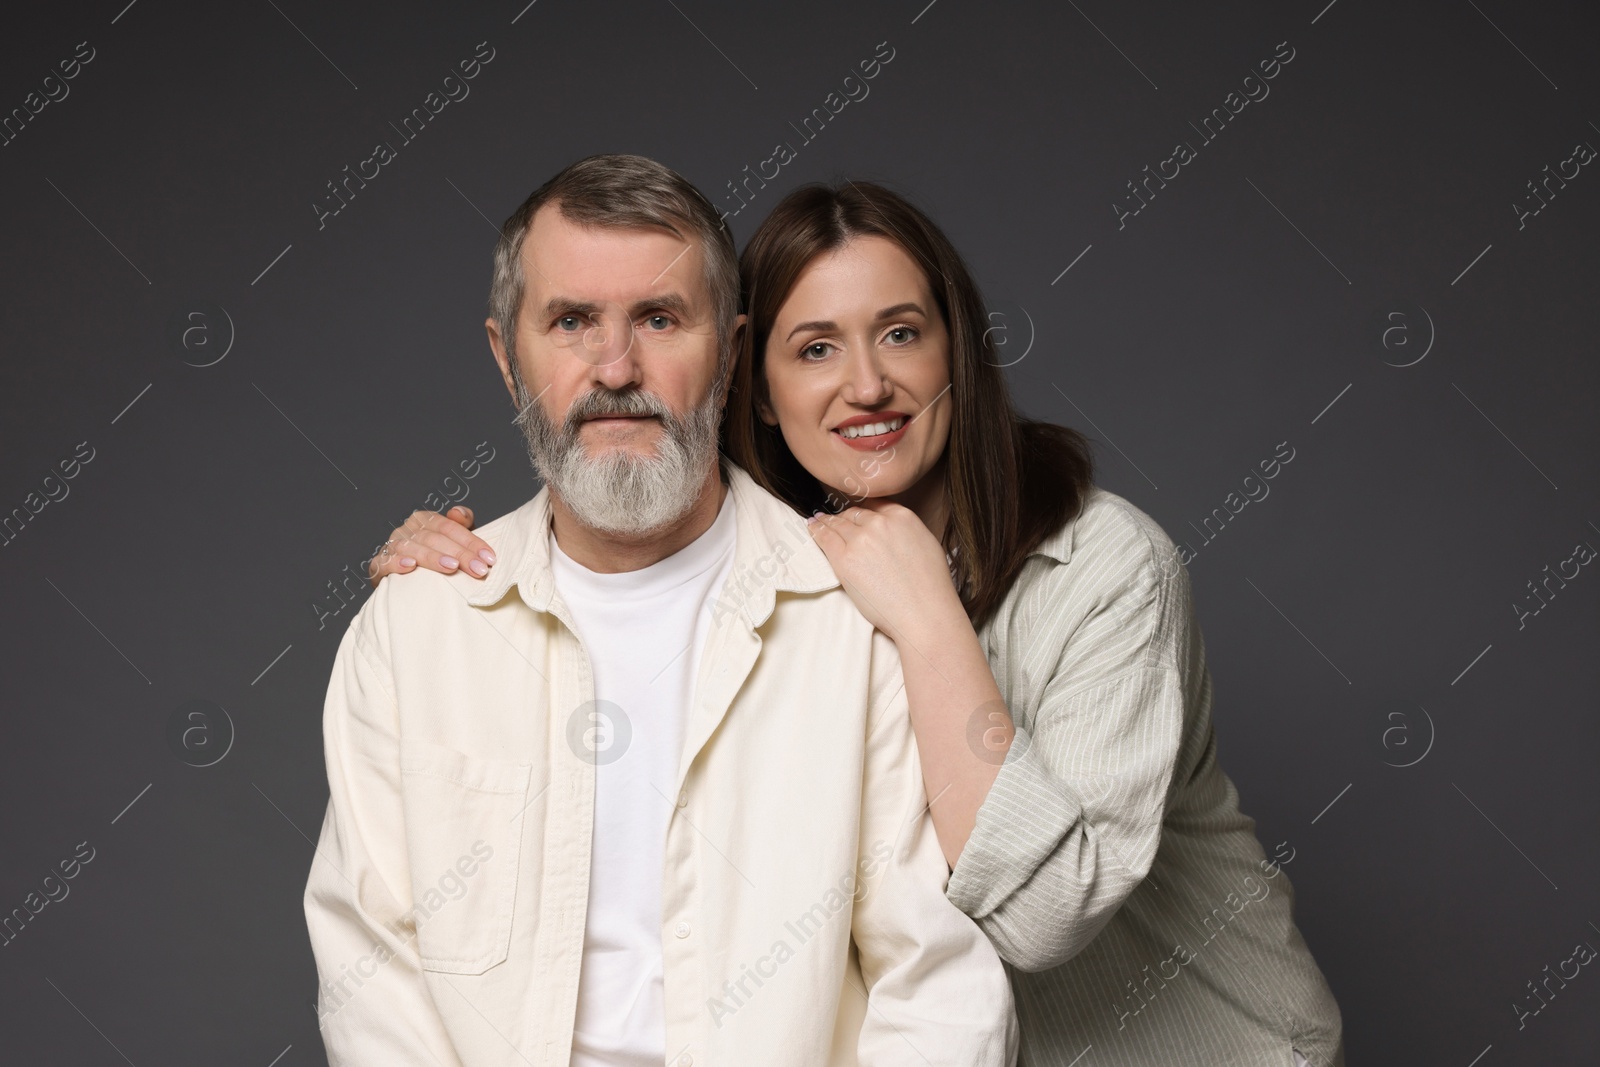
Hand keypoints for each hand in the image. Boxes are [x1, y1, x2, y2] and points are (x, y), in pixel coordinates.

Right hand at [367, 506, 495, 587]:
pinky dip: (397, 563)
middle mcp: (407, 530)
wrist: (402, 582)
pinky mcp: (378, 565)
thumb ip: (460, 525)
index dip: (471, 541)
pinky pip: (385, 562)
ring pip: (412, 547)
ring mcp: (391, 546)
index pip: (449, 527)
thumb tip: (459, 513)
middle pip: (435, 538)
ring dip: (432, 557)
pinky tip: (410, 566)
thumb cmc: (432, 558)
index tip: (489, 558)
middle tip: (478, 569)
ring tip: (451, 567)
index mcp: (424, 520)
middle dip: (460, 554)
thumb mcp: (450, 541)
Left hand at [805, 501, 963, 640]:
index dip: (862, 509)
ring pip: (837, 523)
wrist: (924, 613)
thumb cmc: (930, 587)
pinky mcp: (844, 559)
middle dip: (844, 517)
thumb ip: (905, 530)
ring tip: (817, 521)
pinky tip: (812, 527)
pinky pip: (824, 538)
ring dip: (827, 522)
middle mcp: (879, 523)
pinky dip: (816, 531)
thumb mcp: (926, 543)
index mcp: (902, 516)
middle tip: (833, 518)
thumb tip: (892, 529)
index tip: (855, 513)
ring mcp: (860, 540)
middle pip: (854, 513)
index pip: (874, 504)